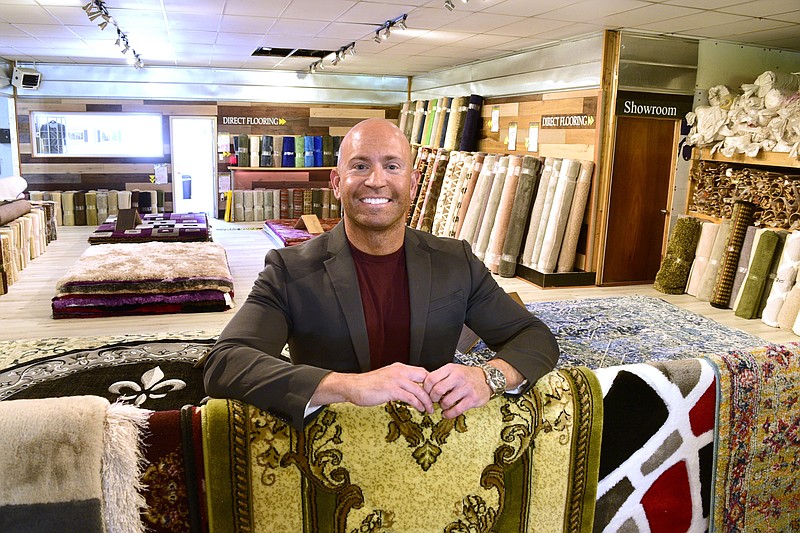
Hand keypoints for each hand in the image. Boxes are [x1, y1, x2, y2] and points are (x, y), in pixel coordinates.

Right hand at [310, 362, 433, 413]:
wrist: (353, 386)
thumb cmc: (368, 385)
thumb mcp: (387, 378)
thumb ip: (399, 381)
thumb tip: (411, 389)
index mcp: (400, 368)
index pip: (422, 372)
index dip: (430, 383)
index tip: (433, 394)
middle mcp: (400, 371)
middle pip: (425, 378)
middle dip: (432, 391)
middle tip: (435, 401)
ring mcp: (396, 380)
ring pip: (419, 390)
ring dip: (427, 401)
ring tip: (430, 409)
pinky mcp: (391, 390)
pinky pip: (410, 397)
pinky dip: (418, 404)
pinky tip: (420, 409)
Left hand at [422, 363, 490, 418]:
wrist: (486, 379)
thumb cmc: (466, 376)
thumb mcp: (453, 370)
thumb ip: (440, 376)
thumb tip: (425, 387)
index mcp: (451, 368)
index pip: (431, 378)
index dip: (426, 388)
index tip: (426, 393)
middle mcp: (458, 377)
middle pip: (437, 390)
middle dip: (433, 398)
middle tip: (434, 400)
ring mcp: (466, 388)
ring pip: (446, 401)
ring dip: (442, 406)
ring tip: (443, 405)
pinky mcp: (472, 399)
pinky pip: (456, 410)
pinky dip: (448, 414)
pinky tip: (447, 413)